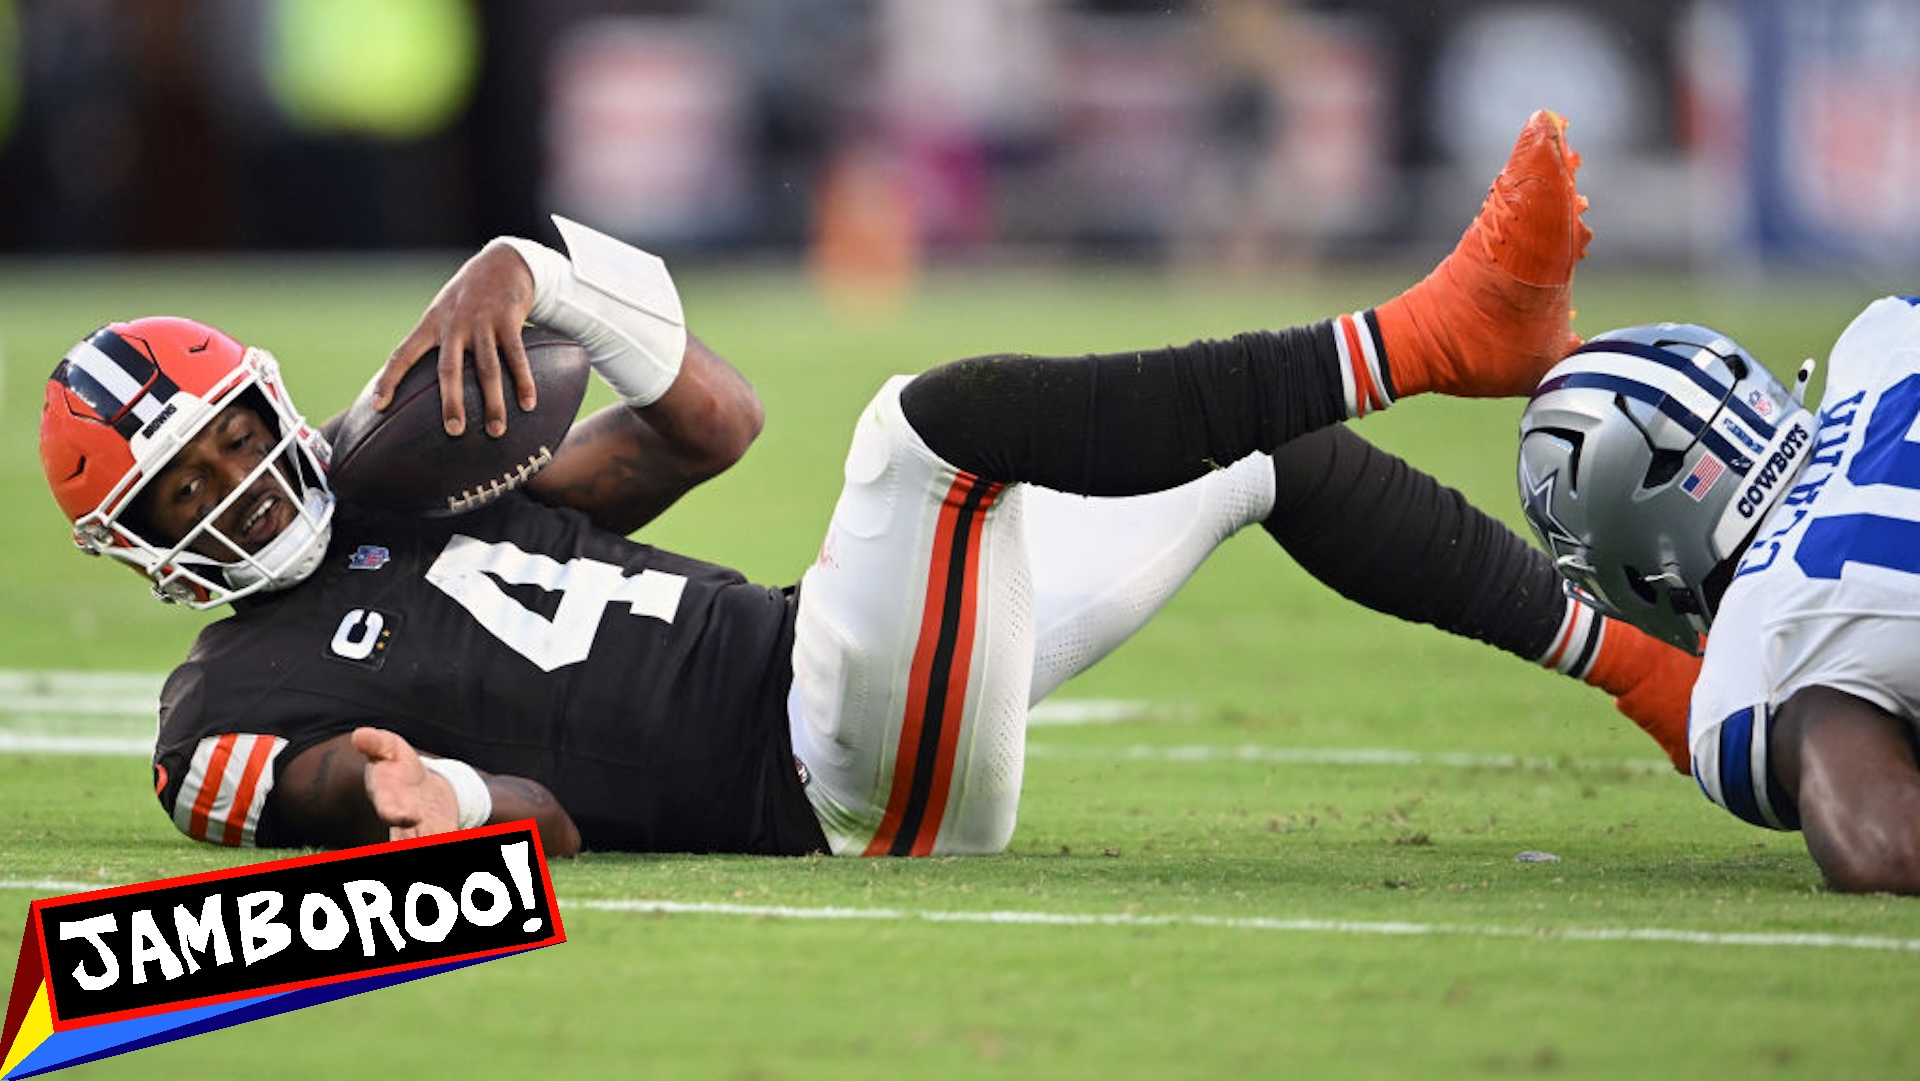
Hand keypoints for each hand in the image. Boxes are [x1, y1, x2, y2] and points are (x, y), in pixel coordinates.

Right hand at [352, 726, 458, 840]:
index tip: (407, 816)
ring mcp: (424, 830)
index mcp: (388, 799)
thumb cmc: (398, 765)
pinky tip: (462, 841)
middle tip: (417, 823)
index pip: (388, 809)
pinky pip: (447, 836)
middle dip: (410, 839)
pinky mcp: (443, 831)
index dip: (395, 813)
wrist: (421, 786)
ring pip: (426, 840)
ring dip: (435, 838)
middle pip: (404, 837)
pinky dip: (454, 840)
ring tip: (448, 843)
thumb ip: (375, 743)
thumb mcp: (388, 748)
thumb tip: (359, 734)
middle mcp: (403, 822)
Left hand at [373, 242, 539, 437]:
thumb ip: (434, 340)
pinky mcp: (508, 320)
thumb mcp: (443, 311)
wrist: (502, 262)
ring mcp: (482, 322)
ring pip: (487, 369)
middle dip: (452, 401)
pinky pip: (516, 356)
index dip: (389, 379)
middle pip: (449, 369)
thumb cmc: (469, 296)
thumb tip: (419, 382)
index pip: (403, 354)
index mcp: (432, 324)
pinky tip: (528, 404)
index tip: (378, 406)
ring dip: (493, 402)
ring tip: (495, 430)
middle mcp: (454, 324)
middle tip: (454, 430)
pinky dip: (523, 381)